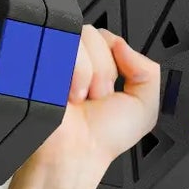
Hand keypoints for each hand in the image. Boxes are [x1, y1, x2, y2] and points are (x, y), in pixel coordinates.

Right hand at [31, 25, 160, 180]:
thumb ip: (148, 70)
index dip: (114, 62)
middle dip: (103, 72)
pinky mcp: (40, 58)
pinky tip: (69, 95)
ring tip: (81, 98)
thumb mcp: (145, 106)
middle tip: (95, 99)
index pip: (107, 37)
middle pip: (95, 35)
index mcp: (97, 67)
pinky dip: (75, 73)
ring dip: (89, 75)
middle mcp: (75, 61)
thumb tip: (123, 45)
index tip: (111, 90)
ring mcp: (56, 58)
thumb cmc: (104, 139)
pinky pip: (67, 45)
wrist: (77, 153)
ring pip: (82, 39)